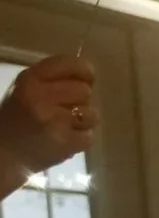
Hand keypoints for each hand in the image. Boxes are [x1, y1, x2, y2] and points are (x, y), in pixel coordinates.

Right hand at [0, 55, 96, 176]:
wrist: (3, 153)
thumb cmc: (16, 119)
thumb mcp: (26, 89)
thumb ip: (52, 79)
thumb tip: (88, 75)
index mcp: (30, 79)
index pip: (70, 64)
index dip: (85, 71)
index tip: (87, 79)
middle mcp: (40, 96)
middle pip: (85, 91)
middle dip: (81, 101)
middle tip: (66, 110)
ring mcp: (53, 120)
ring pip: (92, 114)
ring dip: (83, 122)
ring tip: (64, 126)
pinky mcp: (64, 142)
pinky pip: (89, 136)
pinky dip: (80, 140)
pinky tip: (63, 140)